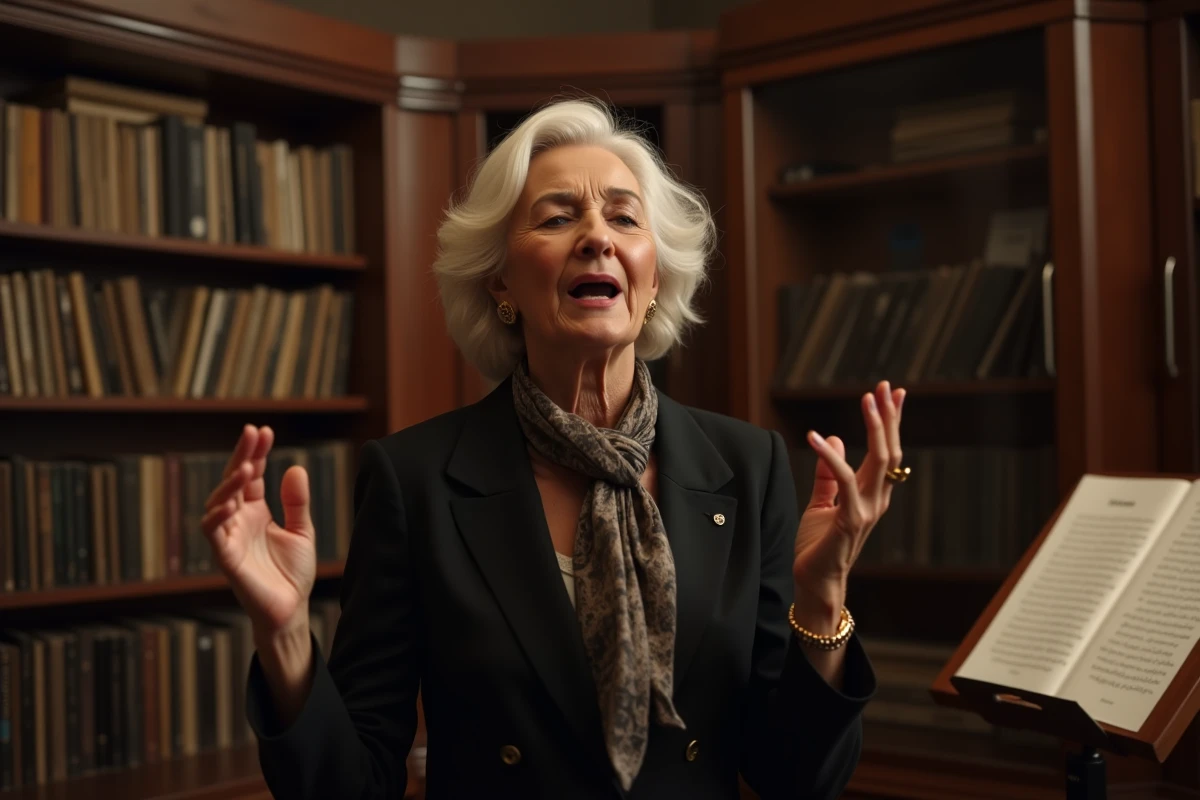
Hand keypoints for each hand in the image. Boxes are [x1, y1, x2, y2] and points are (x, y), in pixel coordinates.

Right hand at [201, 424, 316, 635]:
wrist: (291, 610)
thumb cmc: (292, 573)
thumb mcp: (302, 531)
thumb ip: (296, 502)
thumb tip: (295, 467)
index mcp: (256, 513)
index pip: (251, 476)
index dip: (256, 453)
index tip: (263, 430)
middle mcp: (239, 521)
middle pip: (234, 482)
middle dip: (242, 456)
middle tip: (252, 432)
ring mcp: (230, 538)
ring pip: (218, 503)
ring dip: (230, 483)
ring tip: (247, 464)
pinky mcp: (225, 559)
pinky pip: (213, 534)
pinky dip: (217, 517)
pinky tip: (230, 504)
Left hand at [792, 380, 905, 625]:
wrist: (815, 583)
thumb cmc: (818, 547)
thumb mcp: (821, 503)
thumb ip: (827, 475)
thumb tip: (834, 440)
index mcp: (871, 495)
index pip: (887, 452)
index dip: (891, 422)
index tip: (893, 393)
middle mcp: (876, 500)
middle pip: (891, 450)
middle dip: (889, 416)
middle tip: (886, 386)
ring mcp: (866, 510)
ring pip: (879, 461)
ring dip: (875, 427)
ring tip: (867, 399)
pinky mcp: (850, 520)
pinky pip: (844, 482)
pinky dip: (830, 457)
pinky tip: (815, 437)